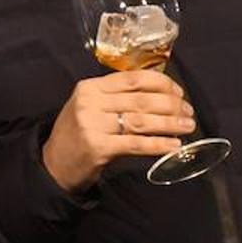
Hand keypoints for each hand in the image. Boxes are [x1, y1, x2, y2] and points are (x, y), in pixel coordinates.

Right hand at [42, 70, 195, 194]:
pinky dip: (158, 145)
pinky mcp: (98, 148)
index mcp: (90, 87)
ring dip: (169, 124)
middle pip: (140, 100)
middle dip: (170, 105)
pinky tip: (173, 145)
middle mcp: (90, 103)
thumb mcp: (90, 106)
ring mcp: (93, 125)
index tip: (178, 91)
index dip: (161, 83)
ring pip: (141, 121)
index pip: (133, 78)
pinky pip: (136, 144)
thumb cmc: (77, 133)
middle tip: (188, 112)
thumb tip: (161, 95)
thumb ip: (116, 97)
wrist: (53, 164)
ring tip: (187, 126)